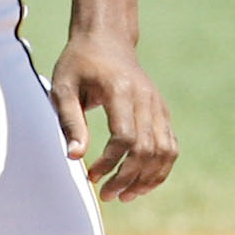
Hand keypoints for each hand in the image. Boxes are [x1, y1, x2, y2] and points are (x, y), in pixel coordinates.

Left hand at [48, 33, 176, 200]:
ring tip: (125, 195)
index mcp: (121, 90)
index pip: (125, 137)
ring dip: (148, 179)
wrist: (106, 39)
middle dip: (127, 178)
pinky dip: (160, 169)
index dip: (110, 163)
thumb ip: (70, 121)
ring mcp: (158, 105)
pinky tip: (142, 183)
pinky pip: (170, 146)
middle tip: (107, 195)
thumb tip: (75, 156)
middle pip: (147, 149)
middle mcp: (146, 98)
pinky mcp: (162, 112)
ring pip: (165, 151)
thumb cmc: (79, 63)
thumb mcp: (63, 87)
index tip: (91, 175)